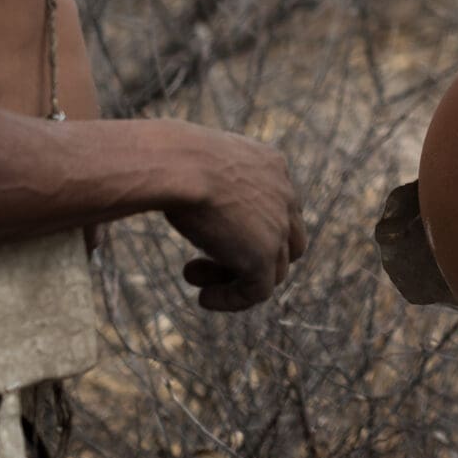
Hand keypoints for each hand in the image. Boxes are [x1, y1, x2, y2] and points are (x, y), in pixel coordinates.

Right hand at [165, 127, 307, 310]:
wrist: (177, 163)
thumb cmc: (172, 158)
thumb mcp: (197, 161)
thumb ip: (204, 177)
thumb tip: (172, 189)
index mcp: (272, 166)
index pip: (280, 206)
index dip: (252, 226)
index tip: (214, 231)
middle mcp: (284, 194)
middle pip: (285, 241)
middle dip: (248, 254)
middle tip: (205, 255)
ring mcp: (278, 227)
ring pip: (272, 270)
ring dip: (232, 278)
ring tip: (191, 275)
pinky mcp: (262, 256)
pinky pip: (256, 292)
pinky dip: (232, 299)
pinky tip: (204, 299)